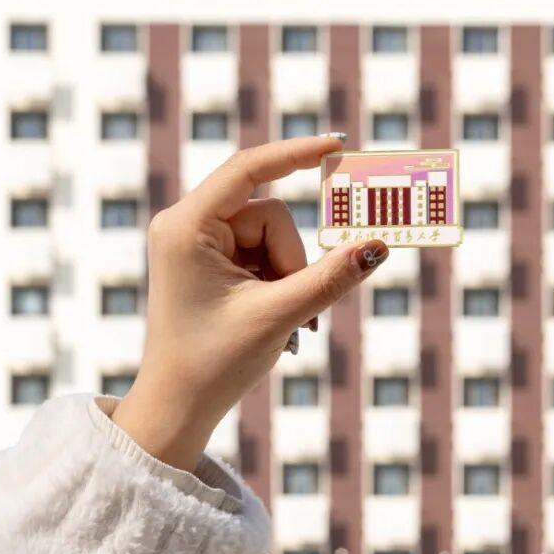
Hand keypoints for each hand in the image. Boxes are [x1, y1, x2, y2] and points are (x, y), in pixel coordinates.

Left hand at [112, 136, 388, 471]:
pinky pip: (262, 252)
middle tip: (288, 308)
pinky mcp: (209, 260)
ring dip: (286, 275)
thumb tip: (378, 246)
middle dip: (291, 260)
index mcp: (187, 227)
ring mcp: (197, 242)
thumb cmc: (212, 364)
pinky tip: (267, 315)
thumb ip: (330, 278)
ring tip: (274, 319)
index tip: (337, 144)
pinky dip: (276, 281)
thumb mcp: (278, 316)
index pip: (249, 169)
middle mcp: (186, 225)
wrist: (176, 409)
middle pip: (271, 215)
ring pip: (273, 236)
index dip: (296, 153)